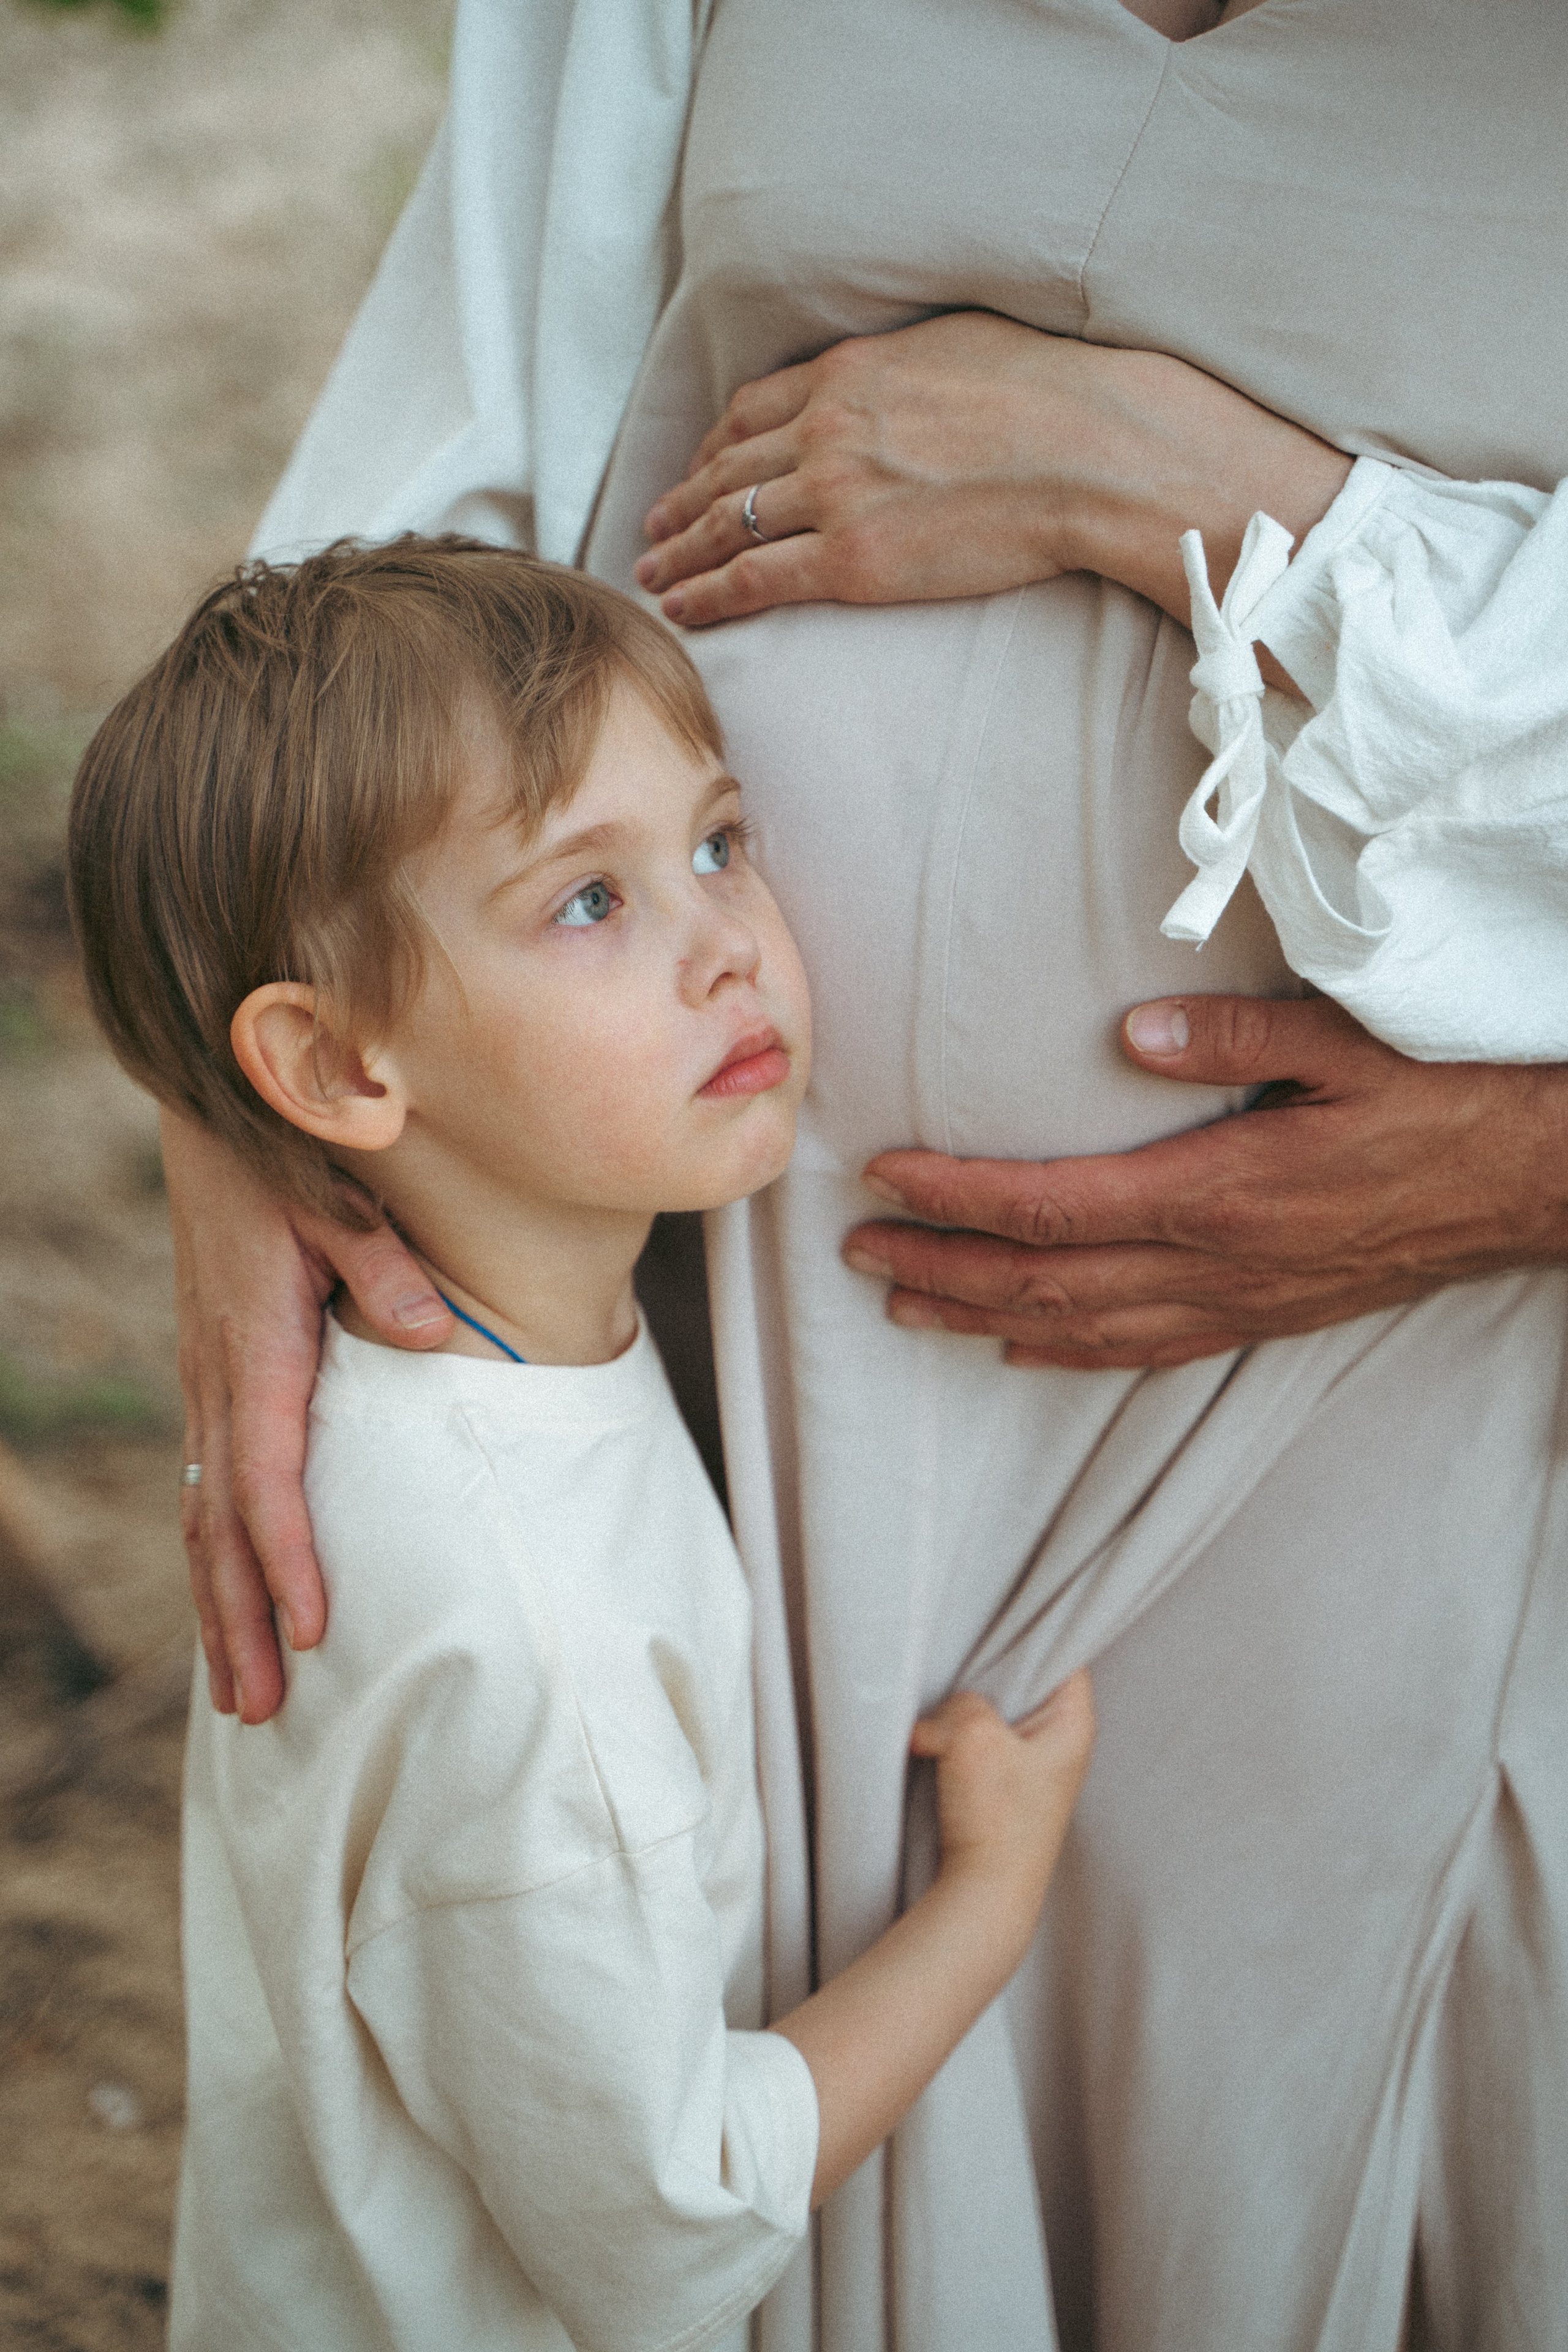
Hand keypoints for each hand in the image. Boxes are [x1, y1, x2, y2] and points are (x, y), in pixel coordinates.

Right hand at [165, 1110, 451, 1721]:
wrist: (215, 1108)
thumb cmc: (285, 1148)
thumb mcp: (335, 1189)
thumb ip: (381, 1261)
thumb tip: (425, 1333)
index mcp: (257, 1343)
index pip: (267, 1477)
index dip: (288, 1558)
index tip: (312, 1628)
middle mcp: (221, 1375)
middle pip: (223, 1524)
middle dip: (241, 1620)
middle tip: (264, 1709)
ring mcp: (209, 1378)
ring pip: (205, 1516)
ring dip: (220, 1607)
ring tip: (241, 1695)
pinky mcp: (214, 1373)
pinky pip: (207, 1483)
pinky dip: (216, 1555)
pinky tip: (230, 1602)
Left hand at [634, 313, 1348, 664]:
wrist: (1090, 453)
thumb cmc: (1049, 397)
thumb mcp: (956, 346)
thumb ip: (899, 367)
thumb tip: (890, 380)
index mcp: (848, 373)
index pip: (752, 410)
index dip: (712, 446)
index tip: (696, 470)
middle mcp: (825, 428)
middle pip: (725, 469)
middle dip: (679, 501)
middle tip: (652, 527)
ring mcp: (834, 495)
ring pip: (726, 525)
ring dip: (678, 551)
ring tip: (652, 571)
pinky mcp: (852, 560)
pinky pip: (754, 579)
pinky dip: (707, 594)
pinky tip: (681, 607)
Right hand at [774, 1667, 1092, 2205]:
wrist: (983, 1898)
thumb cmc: (995, 1821)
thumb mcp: (972, 1736)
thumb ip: (958, 1704)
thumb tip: (935, 1720)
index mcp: (1073, 1721)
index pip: (1063, 1648)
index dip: (1033, 1624)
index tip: (997, 1604)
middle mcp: (1060, 1740)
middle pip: (1024, 1677)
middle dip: (987, 1666)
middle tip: (954, 1650)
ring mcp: (1032, 1766)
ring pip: (995, 1710)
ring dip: (966, 1706)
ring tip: (940, 1694)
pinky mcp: (1002, 1788)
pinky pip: (979, 1740)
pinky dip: (957, 1734)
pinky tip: (932, 1734)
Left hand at [843, 997, 1567, 1370]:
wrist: (1532, 1187)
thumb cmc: (1441, 1107)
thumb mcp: (1345, 1046)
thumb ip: (1233, 1036)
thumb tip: (1129, 1033)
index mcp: (1218, 1194)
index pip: (1051, 1207)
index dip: (958, 1197)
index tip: (887, 1178)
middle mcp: (1214, 1265)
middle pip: (1042, 1283)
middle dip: (941, 1269)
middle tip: (857, 1255)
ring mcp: (1235, 1304)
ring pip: (1079, 1330)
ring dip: (982, 1321)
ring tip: (906, 1307)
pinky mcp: (1259, 1320)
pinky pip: (1141, 1351)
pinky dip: (1067, 1352)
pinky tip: (1021, 1348)